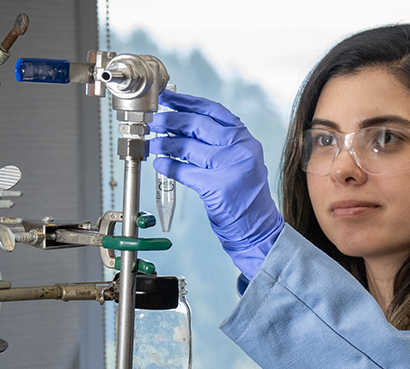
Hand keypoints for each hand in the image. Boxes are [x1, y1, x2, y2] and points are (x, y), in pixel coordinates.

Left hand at [147, 90, 282, 279]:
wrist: (257, 229)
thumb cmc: (243, 195)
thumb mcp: (239, 161)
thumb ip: (217, 142)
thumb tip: (180, 122)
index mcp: (245, 139)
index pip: (212, 110)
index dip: (186, 101)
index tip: (166, 98)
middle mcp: (241, 149)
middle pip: (197, 124)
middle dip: (169, 120)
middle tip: (152, 122)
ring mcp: (230, 167)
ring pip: (187, 146)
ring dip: (164, 143)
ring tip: (152, 143)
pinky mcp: (217, 187)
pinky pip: (183, 171)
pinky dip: (168, 167)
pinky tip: (160, 164)